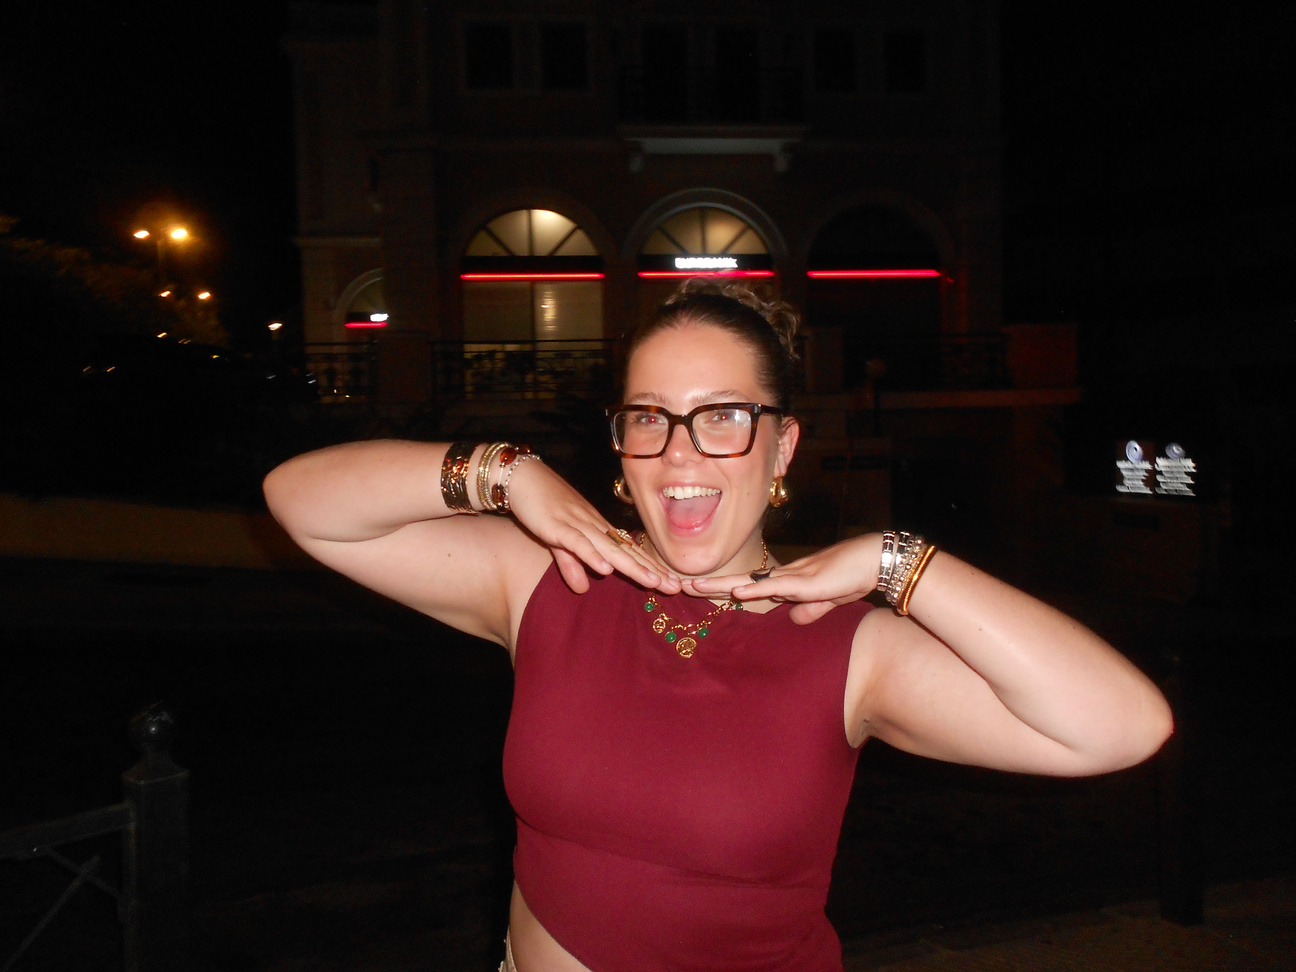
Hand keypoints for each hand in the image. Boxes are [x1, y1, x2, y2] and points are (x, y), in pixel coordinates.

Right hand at [505, 459, 680, 594]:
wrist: (522, 477)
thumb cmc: (542, 506)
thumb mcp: (558, 542)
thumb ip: (571, 564)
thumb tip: (582, 590)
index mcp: (597, 529)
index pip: (629, 551)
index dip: (649, 568)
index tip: (672, 583)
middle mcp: (593, 526)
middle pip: (627, 552)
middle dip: (651, 571)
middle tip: (677, 587)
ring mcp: (577, 524)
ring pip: (609, 548)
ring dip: (632, 566)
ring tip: (653, 582)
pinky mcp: (557, 526)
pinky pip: (577, 542)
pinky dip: (591, 555)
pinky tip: (606, 569)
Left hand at [687, 533, 881, 623]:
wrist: (873, 562)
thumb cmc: (851, 576)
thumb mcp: (826, 600)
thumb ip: (810, 608)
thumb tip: (795, 618)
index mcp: (785, 583)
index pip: (745, 586)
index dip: (720, 589)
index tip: (695, 591)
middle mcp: (782, 577)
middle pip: (737, 581)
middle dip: (708, 585)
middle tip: (677, 585)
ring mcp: (791, 577)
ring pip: (748, 582)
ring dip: (720, 585)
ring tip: (693, 586)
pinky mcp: (805, 581)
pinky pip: (775, 586)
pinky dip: (755, 590)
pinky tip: (736, 592)